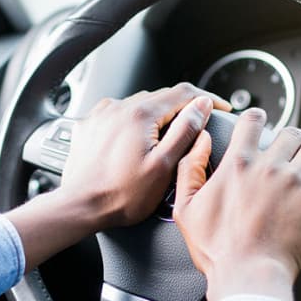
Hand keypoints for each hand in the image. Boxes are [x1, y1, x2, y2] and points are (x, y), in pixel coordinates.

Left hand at [6, 83, 228, 270]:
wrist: (80, 207)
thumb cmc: (121, 195)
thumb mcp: (165, 165)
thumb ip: (186, 130)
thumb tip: (202, 106)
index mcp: (140, 115)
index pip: (183, 92)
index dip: (207, 99)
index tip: (220, 108)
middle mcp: (118, 108)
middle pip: (162, 96)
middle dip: (184, 108)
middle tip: (197, 126)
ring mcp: (101, 116)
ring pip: (140, 104)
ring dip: (158, 114)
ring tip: (167, 137)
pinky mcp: (90, 126)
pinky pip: (119, 113)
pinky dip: (134, 120)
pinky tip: (138, 139)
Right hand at [172, 108, 300, 300]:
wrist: (249, 274)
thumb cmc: (219, 250)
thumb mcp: (187, 208)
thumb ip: (191, 169)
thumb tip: (202, 141)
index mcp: (239, 164)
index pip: (253, 120)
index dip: (260, 119)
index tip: (264, 124)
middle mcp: (269, 166)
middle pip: (291, 133)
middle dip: (293, 141)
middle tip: (293, 154)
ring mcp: (296, 180)